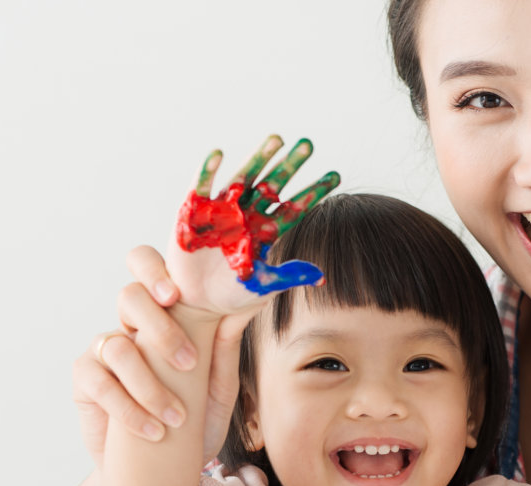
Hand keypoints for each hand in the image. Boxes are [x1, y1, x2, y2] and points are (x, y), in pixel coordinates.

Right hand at [70, 246, 250, 459]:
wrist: (159, 471)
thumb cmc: (191, 423)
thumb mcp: (216, 389)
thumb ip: (225, 349)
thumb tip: (243, 306)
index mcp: (163, 314)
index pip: (149, 268)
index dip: (154, 271)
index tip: (175, 295)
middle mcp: (130, 324)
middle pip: (129, 296)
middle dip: (159, 325)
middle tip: (186, 360)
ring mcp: (104, 349)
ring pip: (117, 344)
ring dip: (152, 385)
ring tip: (178, 417)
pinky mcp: (85, 379)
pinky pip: (100, 382)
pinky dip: (130, 409)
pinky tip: (153, 431)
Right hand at [173, 134, 339, 313]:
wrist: (198, 301)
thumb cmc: (232, 292)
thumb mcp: (263, 286)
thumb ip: (289, 276)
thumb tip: (320, 275)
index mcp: (266, 229)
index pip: (295, 207)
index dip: (314, 192)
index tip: (335, 175)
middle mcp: (248, 214)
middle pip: (273, 185)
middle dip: (289, 165)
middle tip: (308, 144)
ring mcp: (223, 210)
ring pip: (244, 178)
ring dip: (259, 158)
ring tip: (276, 140)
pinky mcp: (194, 211)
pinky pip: (202, 187)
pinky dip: (208, 171)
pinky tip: (218, 154)